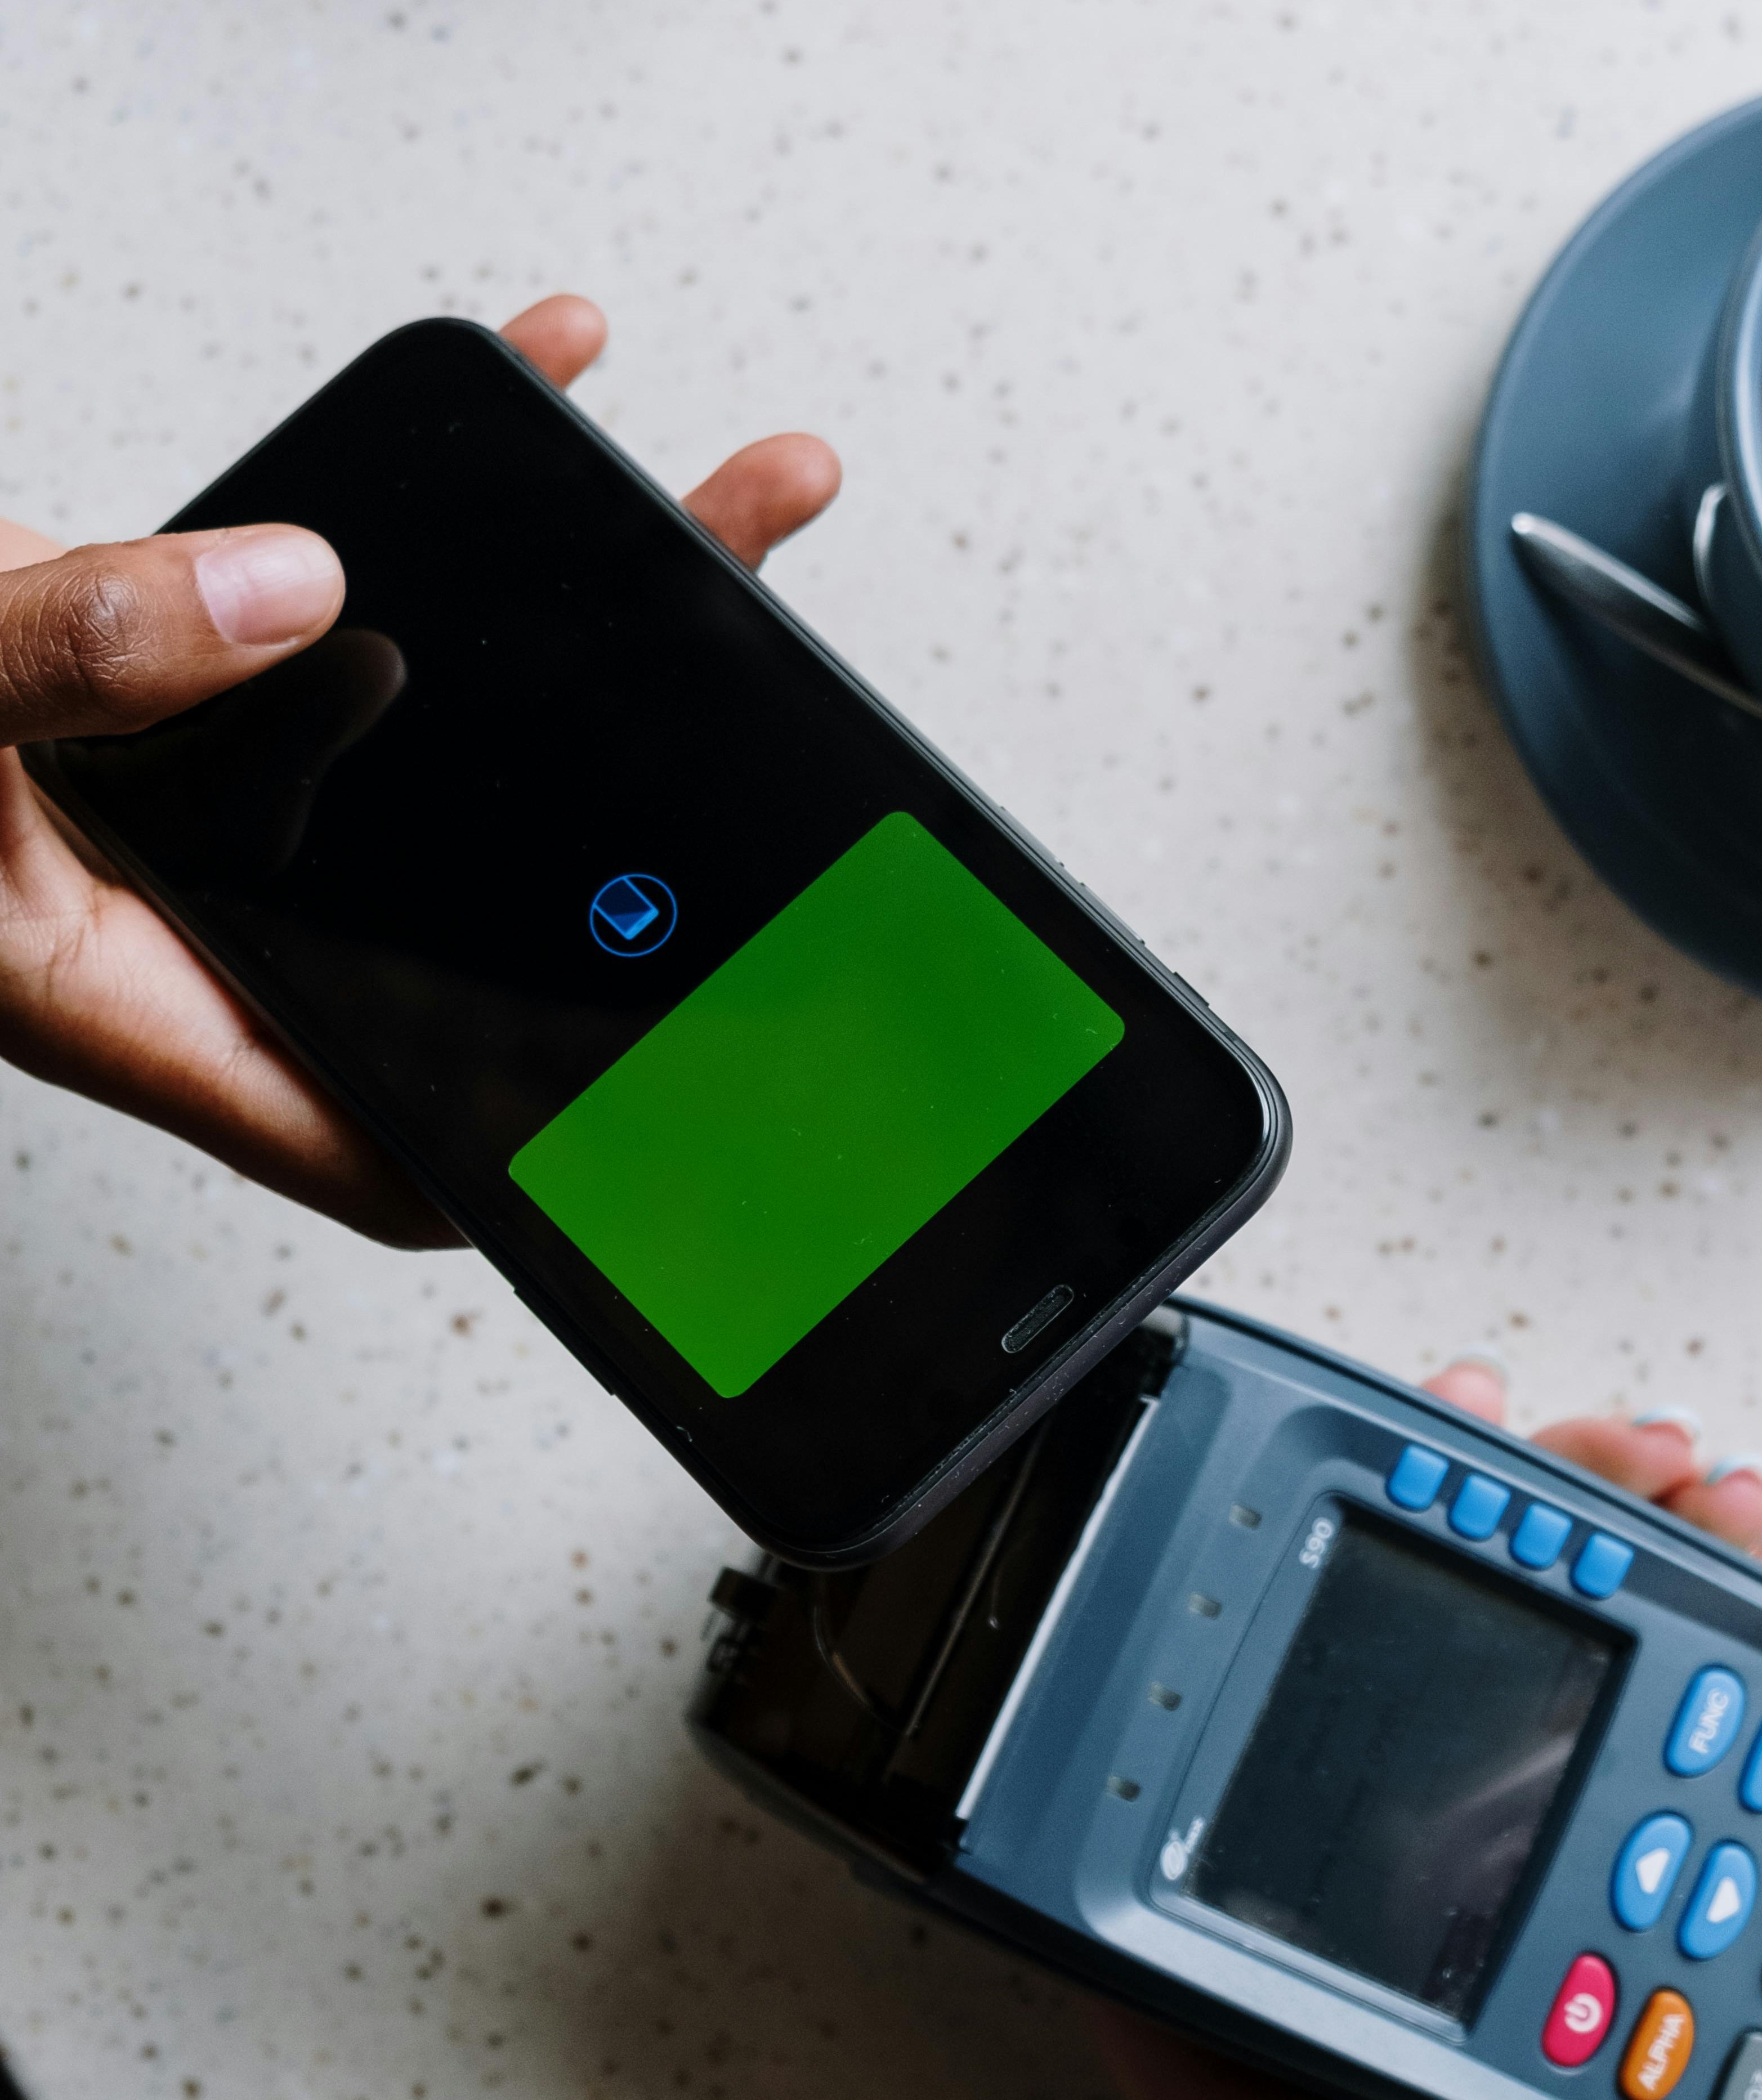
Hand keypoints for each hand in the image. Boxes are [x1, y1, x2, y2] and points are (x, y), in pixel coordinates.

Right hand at [0, 293, 839, 1244]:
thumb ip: (77, 657)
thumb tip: (281, 599)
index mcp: (151, 994)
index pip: (378, 1137)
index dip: (521, 1157)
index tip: (673, 1114)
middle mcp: (214, 913)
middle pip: (477, 921)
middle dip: (642, 847)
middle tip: (783, 753)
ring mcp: (222, 799)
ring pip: (459, 742)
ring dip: (604, 628)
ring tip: (734, 514)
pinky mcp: (206, 681)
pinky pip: (367, 600)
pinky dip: (463, 499)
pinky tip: (552, 380)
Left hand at [1097, 1356, 1761, 2099]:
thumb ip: (1145, 2006)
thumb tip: (1036, 1874)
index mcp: (1374, 1871)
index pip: (1380, 1642)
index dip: (1422, 1520)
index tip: (1469, 1434)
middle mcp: (1491, 1842)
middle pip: (1533, 1610)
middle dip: (1589, 1491)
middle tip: (1633, 1451)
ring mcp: (1617, 1865)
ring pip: (1652, 1652)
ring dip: (1689, 1542)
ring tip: (1721, 1492)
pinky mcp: (1725, 1906)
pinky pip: (1758, 1752)